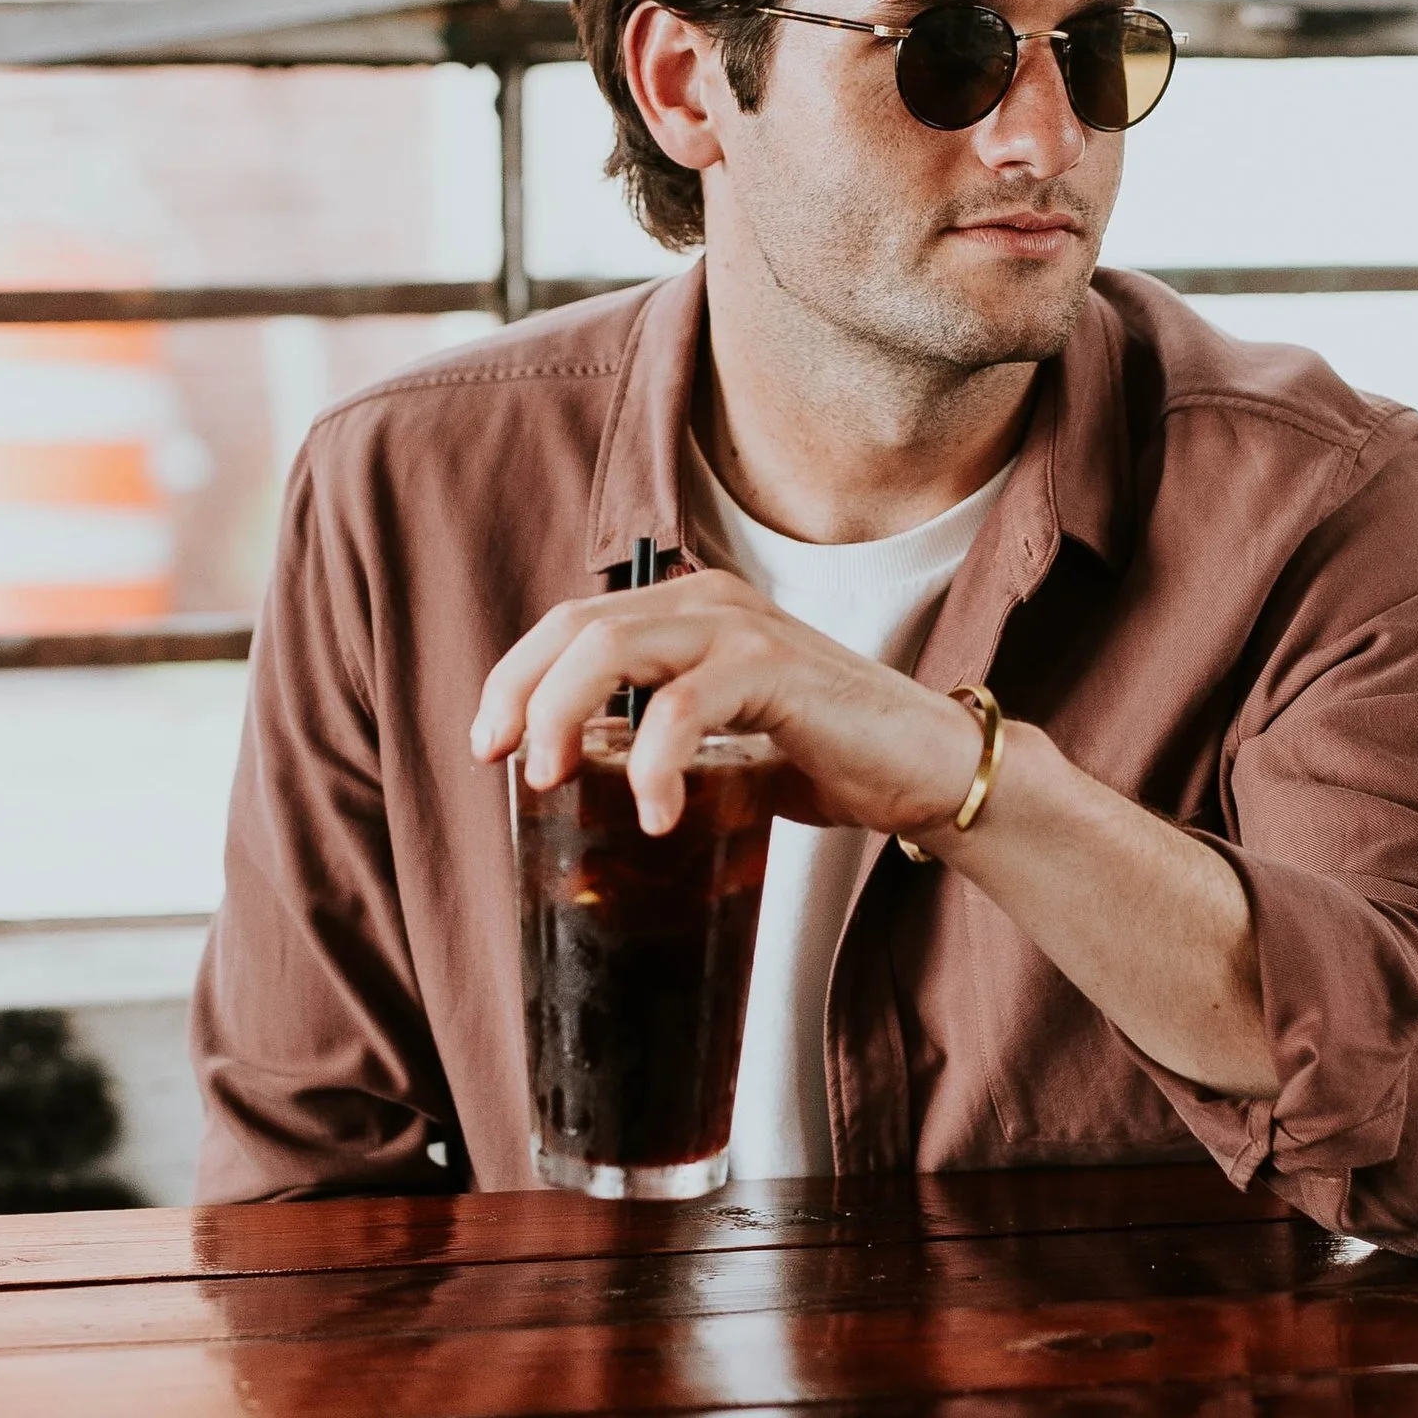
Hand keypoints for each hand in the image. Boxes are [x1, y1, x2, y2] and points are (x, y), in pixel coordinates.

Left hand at [470, 569, 981, 841]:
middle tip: (506, 765)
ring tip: (552, 783)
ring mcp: (744, 628)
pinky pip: (683, 705)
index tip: (487, 744)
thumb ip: (661, 743)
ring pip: (615, 648)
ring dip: (566, 716)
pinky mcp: (777, 668)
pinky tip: (657, 815)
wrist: (929, 771)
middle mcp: (710, 602)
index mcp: (690, 611)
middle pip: (578, 627)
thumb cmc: (829, 757)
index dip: (515, 677)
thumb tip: (584, 788)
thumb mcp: (725, 743)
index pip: (573, 622)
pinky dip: (653, 764)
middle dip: (524, 694)